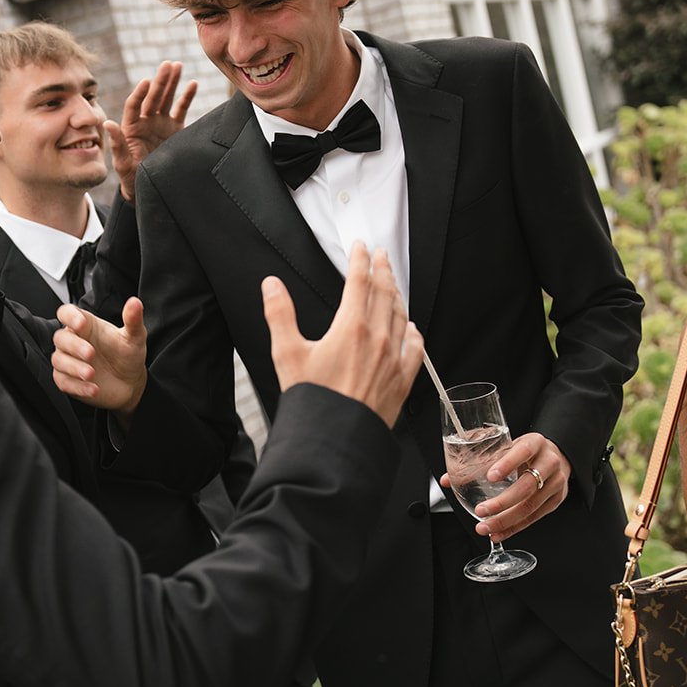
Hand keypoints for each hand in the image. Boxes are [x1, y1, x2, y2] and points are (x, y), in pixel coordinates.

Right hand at [51, 295, 147, 416]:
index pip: (66, 313)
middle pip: (60, 338)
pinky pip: (63, 382)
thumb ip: (133, 320)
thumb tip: (135, 302)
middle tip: (91, 354)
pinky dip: (77, 387)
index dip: (70, 316)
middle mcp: (74, 341)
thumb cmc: (127, 356)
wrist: (130, 384)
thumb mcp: (134, 337)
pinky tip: (93, 388)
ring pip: (58, 360)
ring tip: (91, 374)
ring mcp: (69, 361)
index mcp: (86, 325)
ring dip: (74, 368)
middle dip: (74, 346)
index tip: (81, 324)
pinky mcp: (67, 381)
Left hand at [106, 61, 197, 200]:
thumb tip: (108, 123)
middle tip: (168, 65)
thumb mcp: (122, 163)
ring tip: (178, 66)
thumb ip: (117, 144)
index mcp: (131, 127)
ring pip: (166, 98)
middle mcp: (146, 121)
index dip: (140, 93)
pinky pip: (181, 109)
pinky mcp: (174, 129)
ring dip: (172, 82)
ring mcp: (160, 123)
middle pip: (152, 97)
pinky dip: (186, 97)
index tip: (147, 81)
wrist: (147, 188)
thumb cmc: (132, 178)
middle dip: (160, 81)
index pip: (134, 105)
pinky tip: (192, 83)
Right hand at [262, 243, 422, 425]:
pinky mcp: (401, 380)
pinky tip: (410, 328)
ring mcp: (393, 359)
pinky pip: (415, 349)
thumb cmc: (313, 401)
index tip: (360, 247)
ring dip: (397, 294)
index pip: (359, 281)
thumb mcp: (287, 354)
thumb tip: (272, 286)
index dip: (360, 259)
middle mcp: (378, 339)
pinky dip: (413, 332)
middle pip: (385, 293)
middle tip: (381, 255)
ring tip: (393, 283)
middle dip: (383, 270)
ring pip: (401, 315)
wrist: (336, 439)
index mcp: (351, 327)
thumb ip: (280, 314)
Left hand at [467, 433, 570, 540]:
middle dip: (502, 502)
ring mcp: (556, 482)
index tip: (490, 476)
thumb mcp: (507, 445)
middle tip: (480, 510)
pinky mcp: (556, 499)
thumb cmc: (525, 451)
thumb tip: (448, 480)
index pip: (522, 451)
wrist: (555, 455)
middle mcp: (549, 462)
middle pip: (527, 485)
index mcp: (535, 443)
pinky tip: (499, 533)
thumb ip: (478, 459)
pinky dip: (515, 527)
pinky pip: (534, 517)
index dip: (507, 464)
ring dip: (506, 520)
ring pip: (531, 505)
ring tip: (485, 527)